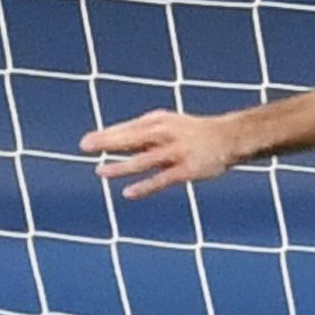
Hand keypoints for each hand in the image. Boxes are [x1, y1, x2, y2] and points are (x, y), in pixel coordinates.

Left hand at [84, 109, 244, 199]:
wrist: (230, 138)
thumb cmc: (194, 132)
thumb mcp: (169, 124)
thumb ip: (143, 133)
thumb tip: (112, 140)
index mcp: (160, 121)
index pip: (128, 128)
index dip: (106, 135)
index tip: (86, 142)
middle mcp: (167, 135)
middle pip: (132, 139)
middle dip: (108, 142)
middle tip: (85, 147)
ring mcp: (177, 152)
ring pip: (144, 160)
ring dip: (121, 166)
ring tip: (100, 172)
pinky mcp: (186, 170)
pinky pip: (161, 179)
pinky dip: (145, 186)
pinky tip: (128, 193)